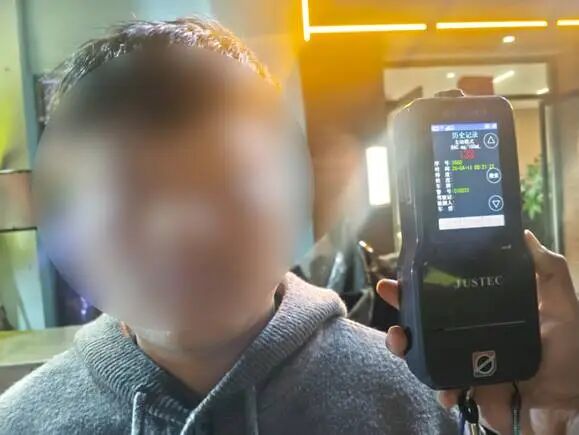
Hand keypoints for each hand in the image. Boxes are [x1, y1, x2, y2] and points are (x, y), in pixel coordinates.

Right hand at [377, 230, 578, 433]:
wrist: (565, 412)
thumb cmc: (568, 359)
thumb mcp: (563, 310)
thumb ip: (549, 274)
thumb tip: (525, 235)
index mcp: (487, 310)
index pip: (450, 288)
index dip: (426, 275)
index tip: (409, 264)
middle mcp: (469, 330)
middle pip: (427, 313)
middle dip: (403, 301)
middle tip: (389, 290)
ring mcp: (463, 359)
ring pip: (422, 346)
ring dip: (404, 341)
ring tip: (399, 339)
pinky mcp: (464, 386)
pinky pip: (438, 382)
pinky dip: (435, 385)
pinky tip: (444, 387)